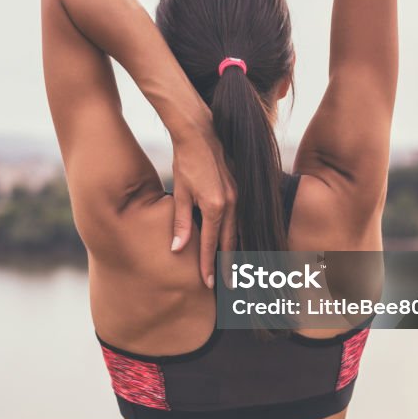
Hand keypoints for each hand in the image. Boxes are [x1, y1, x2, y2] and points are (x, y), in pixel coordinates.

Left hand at [170, 132, 237, 288]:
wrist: (201, 132)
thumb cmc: (186, 160)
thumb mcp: (179, 193)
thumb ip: (181, 223)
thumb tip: (177, 249)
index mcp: (214, 206)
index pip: (210, 244)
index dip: (208, 265)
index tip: (208, 283)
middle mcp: (231, 203)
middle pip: (230, 242)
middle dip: (227, 265)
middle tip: (227, 286)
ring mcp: (239, 195)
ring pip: (238, 231)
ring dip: (234, 250)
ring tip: (233, 269)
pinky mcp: (240, 188)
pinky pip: (240, 217)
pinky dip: (237, 233)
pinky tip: (234, 242)